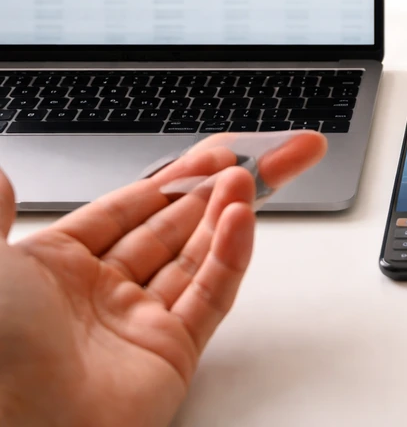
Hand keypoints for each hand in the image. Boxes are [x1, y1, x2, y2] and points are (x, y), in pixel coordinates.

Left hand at [0, 131, 326, 426]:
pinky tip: (241, 220)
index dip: (171, 177)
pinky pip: (211, 295)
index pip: (128, 209)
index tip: (210, 153)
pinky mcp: (170, 354)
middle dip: (213, 189)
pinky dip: (231, 256)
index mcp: (55, 269)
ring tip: (251, 178)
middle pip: (172, 226)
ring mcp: (138, 323)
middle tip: (251, 157)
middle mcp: (100, 294)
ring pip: (197, 255)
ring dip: (227, 213)